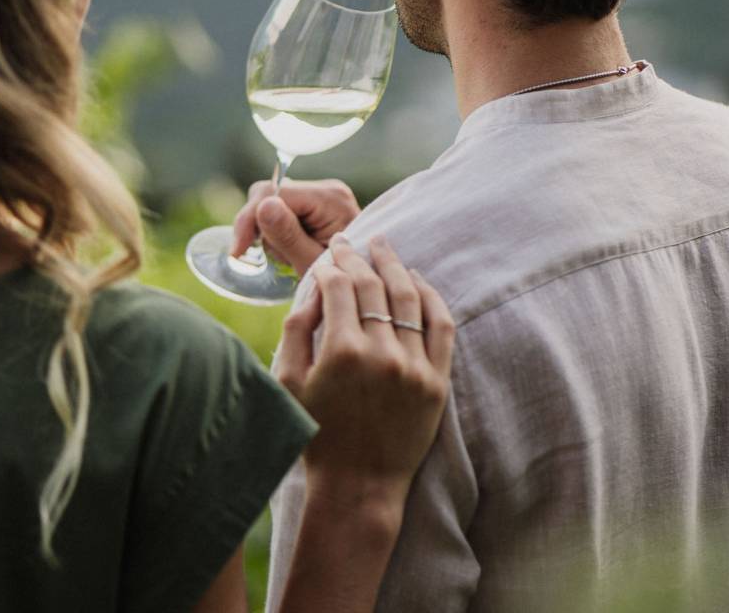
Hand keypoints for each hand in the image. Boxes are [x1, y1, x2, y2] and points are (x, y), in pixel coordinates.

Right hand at [230, 178, 360, 276]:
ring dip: (268, 231)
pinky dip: (276, 231)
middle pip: (269, 192)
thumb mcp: (312, 263)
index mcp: (330, 199)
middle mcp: (327, 189)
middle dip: (258, 225)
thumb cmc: (343, 280)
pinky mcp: (314, 204)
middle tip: (265, 256)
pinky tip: (288, 249)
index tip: (238, 252)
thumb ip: (288, 235)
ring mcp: (321, 195)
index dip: (251, 219)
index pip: (275, 193)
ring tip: (286, 256)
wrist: (362, 287)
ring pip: (270, 200)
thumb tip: (263, 207)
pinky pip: (280, 208)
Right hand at [276, 235, 453, 507]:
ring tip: (384, 245)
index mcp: (340, 352)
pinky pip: (440, 325)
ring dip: (395, 265)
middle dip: (357, 257)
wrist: (359, 487)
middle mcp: (381, 354)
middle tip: (351, 241)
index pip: (337, 286)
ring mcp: (414, 367)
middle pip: (372, 285)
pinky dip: (430, 296)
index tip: (327, 254)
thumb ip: (297, 329)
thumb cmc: (316, 435)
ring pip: (408, 296)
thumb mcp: (288, 382)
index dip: (330, 264)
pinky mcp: (437, 381)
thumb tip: (314, 285)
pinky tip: (416, 279)